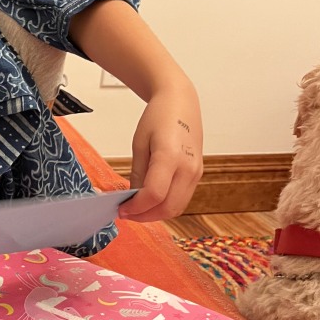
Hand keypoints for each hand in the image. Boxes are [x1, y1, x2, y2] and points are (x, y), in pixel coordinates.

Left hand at [118, 84, 202, 222]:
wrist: (181, 103)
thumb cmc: (158, 117)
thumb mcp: (139, 143)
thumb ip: (138, 173)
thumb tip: (134, 197)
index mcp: (170, 156)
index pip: (154, 194)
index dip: (136, 208)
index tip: (121, 209)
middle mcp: (188, 167)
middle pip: (168, 207)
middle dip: (145, 216)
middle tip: (126, 213)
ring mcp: (196, 172)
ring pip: (177, 207)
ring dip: (156, 214)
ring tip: (136, 209)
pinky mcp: (198, 174)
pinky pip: (182, 198)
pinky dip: (166, 205)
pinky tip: (150, 201)